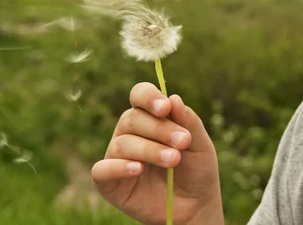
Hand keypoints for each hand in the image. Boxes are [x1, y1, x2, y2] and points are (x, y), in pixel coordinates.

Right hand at [91, 83, 223, 224]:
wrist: (195, 207)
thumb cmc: (196, 170)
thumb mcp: (200, 145)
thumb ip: (189, 122)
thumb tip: (173, 98)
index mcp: (149, 117)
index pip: (139, 95)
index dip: (148, 97)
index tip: (165, 108)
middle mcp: (129, 133)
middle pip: (132, 119)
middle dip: (159, 129)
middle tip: (183, 142)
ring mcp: (117, 157)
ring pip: (122, 143)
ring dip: (149, 149)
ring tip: (173, 159)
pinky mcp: (109, 183)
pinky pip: (101, 170)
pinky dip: (118, 167)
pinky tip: (138, 169)